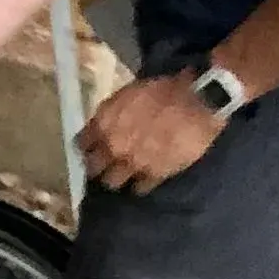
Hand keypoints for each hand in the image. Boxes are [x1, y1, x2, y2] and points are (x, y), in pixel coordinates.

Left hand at [77, 73, 225, 192]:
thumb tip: (103, 124)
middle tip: (104, 165)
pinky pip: (140, 188)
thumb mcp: (128, 93)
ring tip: (122, 175)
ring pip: (112, 182)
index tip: (90, 148)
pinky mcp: (155, 174)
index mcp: (104, 122)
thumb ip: (112, 113)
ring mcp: (132, 163)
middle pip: (92, 167)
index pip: (81, 143)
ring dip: (116, 179)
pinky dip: (140, 185)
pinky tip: (143, 180)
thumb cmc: (163, 90)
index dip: (86, 146)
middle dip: (97, 166)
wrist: (197, 102)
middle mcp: (112, 146)